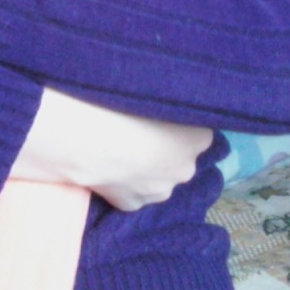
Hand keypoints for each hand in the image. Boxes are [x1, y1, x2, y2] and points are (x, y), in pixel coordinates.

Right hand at [11, 87, 212, 210]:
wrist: (90, 136)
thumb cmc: (125, 101)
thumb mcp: (157, 83)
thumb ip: (171, 91)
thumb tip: (171, 83)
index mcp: (200, 136)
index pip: (196, 128)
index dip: (176, 120)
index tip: (155, 112)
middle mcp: (187, 167)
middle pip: (177, 155)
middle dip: (162, 147)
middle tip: (135, 129)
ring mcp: (159, 191)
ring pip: (155, 177)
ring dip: (143, 167)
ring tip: (116, 148)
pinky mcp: (132, 205)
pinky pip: (131, 193)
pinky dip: (122, 183)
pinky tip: (107, 167)